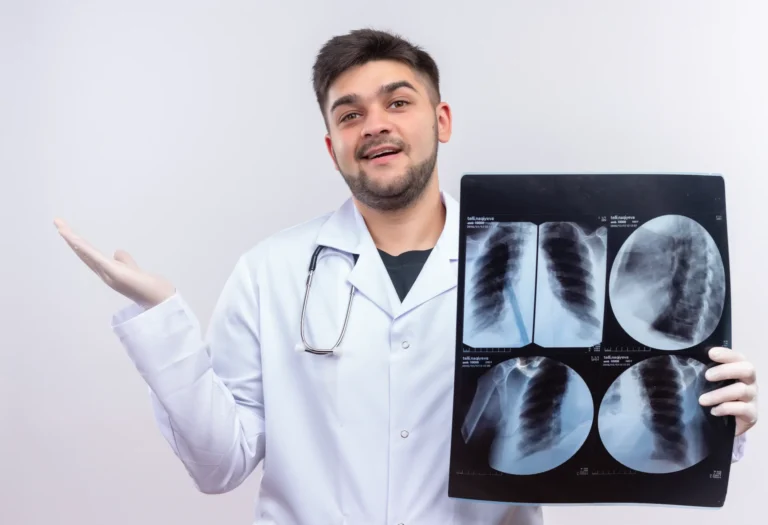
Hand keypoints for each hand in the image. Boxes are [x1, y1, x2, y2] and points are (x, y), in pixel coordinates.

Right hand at [54, 218, 175, 308]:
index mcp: (107, 272)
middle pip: (83, 253)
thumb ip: (124, 260)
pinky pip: (97, 258)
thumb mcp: (132, 269)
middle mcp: (104, 273)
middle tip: (57, 222)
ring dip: (72, 240)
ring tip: (60, 226)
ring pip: (86, 254)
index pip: (88, 255)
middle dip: (69, 238)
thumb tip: (116, 251)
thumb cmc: (147, 287)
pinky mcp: (114, 272)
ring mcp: (108, 273)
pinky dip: (85, 249)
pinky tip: (75, 239)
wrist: (158, 299)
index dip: (77, 244)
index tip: (66, 231)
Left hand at [699, 347, 757, 435]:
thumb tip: (687, 360)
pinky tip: (713, 411)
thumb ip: (707, 371)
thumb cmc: (716, 396)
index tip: (710, 353)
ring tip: (701, 400)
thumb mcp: (712, 383)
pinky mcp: (752, 414)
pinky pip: (742, 409)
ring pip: (741, 390)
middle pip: (747, 369)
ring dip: (718, 394)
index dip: (726, 354)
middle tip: (707, 376)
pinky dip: (725, 408)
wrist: (726, 423)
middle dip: (725, 371)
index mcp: (740, 370)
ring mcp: (752, 398)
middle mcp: (750, 382)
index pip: (738, 357)